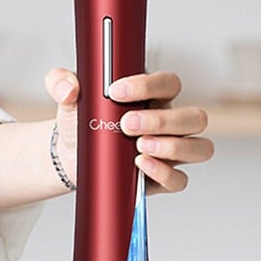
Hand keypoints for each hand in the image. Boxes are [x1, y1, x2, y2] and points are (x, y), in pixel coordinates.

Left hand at [45, 68, 213, 193]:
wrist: (71, 155)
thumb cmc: (81, 122)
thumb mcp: (68, 96)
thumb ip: (60, 81)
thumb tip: (69, 89)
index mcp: (155, 97)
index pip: (169, 83)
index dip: (148, 85)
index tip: (116, 92)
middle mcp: (171, 124)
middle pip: (195, 117)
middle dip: (161, 121)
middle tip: (126, 124)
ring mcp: (172, 152)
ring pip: (200, 148)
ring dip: (172, 147)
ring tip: (138, 147)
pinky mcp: (163, 178)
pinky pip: (180, 180)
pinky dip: (164, 173)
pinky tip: (139, 166)